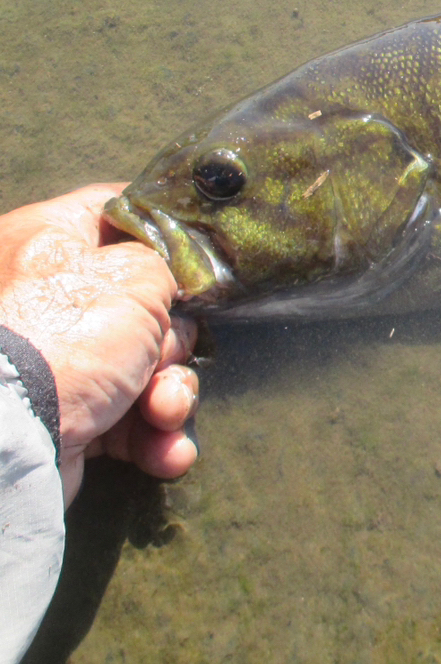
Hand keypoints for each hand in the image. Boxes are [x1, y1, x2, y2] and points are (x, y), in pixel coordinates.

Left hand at [0, 183, 198, 503]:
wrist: (9, 437)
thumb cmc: (65, 335)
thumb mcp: (135, 273)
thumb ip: (166, 261)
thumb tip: (170, 278)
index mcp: (49, 241)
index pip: (118, 213)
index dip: (167, 235)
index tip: (199, 261)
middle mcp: (48, 298)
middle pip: (146, 306)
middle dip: (174, 344)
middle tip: (163, 358)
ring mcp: (58, 361)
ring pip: (146, 368)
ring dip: (171, 396)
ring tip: (165, 414)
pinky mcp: (67, 417)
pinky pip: (131, 421)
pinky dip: (155, 437)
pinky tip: (166, 450)